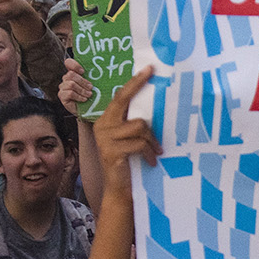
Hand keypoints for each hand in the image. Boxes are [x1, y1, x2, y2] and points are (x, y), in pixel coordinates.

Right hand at [58, 57, 96, 111]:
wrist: (87, 110)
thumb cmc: (89, 95)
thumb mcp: (91, 85)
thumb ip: (91, 77)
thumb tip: (100, 71)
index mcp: (73, 73)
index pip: (68, 63)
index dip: (75, 65)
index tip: (83, 71)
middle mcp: (66, 79)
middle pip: (71, 74)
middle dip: (83, 81)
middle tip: (91, 87)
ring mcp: (63, 87)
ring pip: (71, 84)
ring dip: (82, 90)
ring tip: (89, 95)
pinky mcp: (62, 96)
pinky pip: (70, 93)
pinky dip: (79, 96)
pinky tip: (84, 99)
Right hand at [94, 68, 159, 197]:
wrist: (119, 190)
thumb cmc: (128, 162)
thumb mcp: (129, 139)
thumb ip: (133, 123)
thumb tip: (153, 105)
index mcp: (106, 120)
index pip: (120, 96)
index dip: (134, 82)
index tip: (149, 69)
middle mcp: (102, 126)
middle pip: (124, 100)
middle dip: (138, 85)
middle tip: (153, 73)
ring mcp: (106, 139)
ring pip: (139, 126)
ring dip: (151, 139)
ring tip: (155, 151)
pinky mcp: (112, 152)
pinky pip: (139, 143)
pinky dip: (148, 152)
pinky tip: (150, 161)